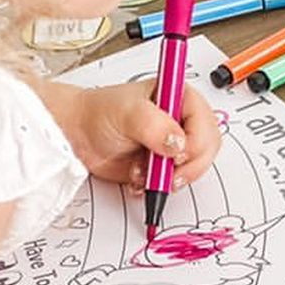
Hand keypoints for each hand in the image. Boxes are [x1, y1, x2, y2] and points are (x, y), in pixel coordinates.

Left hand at [51, 80, 221, 187]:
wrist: (77, 136)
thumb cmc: (99, 114)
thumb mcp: (126, 112)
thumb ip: (154, 125)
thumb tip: (179, 143)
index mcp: (179, 97)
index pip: (206, 123)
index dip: (195, 143)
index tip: (176, 155)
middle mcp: (181, 120)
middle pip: (207, 149)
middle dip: (188, 166)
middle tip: (166, 173)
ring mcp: (174, 144)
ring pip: (193, 169)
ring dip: (169, 177)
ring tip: (143, 171)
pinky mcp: (164, 165)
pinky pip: (175, 182)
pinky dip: (158, 187)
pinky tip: (139, 178)